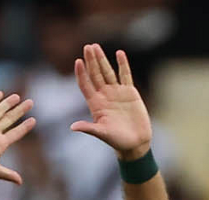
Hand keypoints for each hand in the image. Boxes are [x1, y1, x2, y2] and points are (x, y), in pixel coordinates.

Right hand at [0, 91, 35, 183]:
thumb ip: (7, 174)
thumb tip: (20, 182)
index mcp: (0, 145)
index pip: (16, 133)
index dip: (24, 127)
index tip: (33, 120)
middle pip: (10, 119)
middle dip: (20, 111)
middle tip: (31, 102)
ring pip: (0, 111)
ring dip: (8, 104)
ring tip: (18, 97)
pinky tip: (0, 93)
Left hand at [71, 44, 151, 158]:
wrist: (136, 143)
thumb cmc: (118, 141)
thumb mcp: (103, 134)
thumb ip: (89, 128)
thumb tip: (73, 127)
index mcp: (96, 104)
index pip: (86, 85)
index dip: (81, 74)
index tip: (78, 62)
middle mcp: (105, 96)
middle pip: (95, 74)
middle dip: (91, 61)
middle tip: (87, 47)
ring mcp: (117, 92)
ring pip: (108, 72)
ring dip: (102, 59)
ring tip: (96, 47)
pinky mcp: (129, 92)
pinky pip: (125, 75)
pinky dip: (123, 64)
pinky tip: (119, 53)